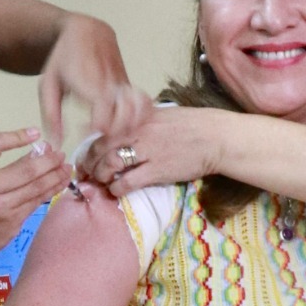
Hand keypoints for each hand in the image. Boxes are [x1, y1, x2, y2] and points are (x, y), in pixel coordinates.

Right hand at [0, 128, 69, 266]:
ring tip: (67, 168)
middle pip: (26, 169)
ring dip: (56, 176)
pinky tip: (60, 184)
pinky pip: (36, 202)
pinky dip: (51, 191)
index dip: (17, 136)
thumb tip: (37, 149)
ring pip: (36, 188)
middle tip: (60, 154)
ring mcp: (1, 207)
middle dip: (49, 160)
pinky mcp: (12, 222)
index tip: (36, 134)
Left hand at [38, 14, 151, 147]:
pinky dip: (140, 117)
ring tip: (113, 132)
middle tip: (98, 136)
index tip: (84, 132)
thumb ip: (50, 115)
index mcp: (90, 85)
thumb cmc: (63, 58)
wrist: (86, 31)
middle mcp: (112, 85)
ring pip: (140, 112)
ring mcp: (125, 84)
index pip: (103, 119)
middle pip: (125, 120)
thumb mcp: (48, 84)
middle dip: (113, 135)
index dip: (95, 132)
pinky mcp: (131, 85)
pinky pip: (143, 104)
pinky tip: (125, 123)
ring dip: (129, 127)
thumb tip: (56, 142)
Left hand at [81, 106, 226, 195]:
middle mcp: (138, 130)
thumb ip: (142, 121)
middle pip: (101, 147)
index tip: (88, 155)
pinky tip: (116, 191)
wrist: (216, 137)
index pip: (104, 129)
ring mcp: (147, 150)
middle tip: (88, 172)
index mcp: (138, 116)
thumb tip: (125, 130)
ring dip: (100, 176)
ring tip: (102, 181)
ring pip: (110, 164)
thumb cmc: (193, 125)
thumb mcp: (162, 114)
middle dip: (90, 162)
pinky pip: (127, 182)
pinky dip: (117, 188)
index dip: (91, 145)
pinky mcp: (157, 170)